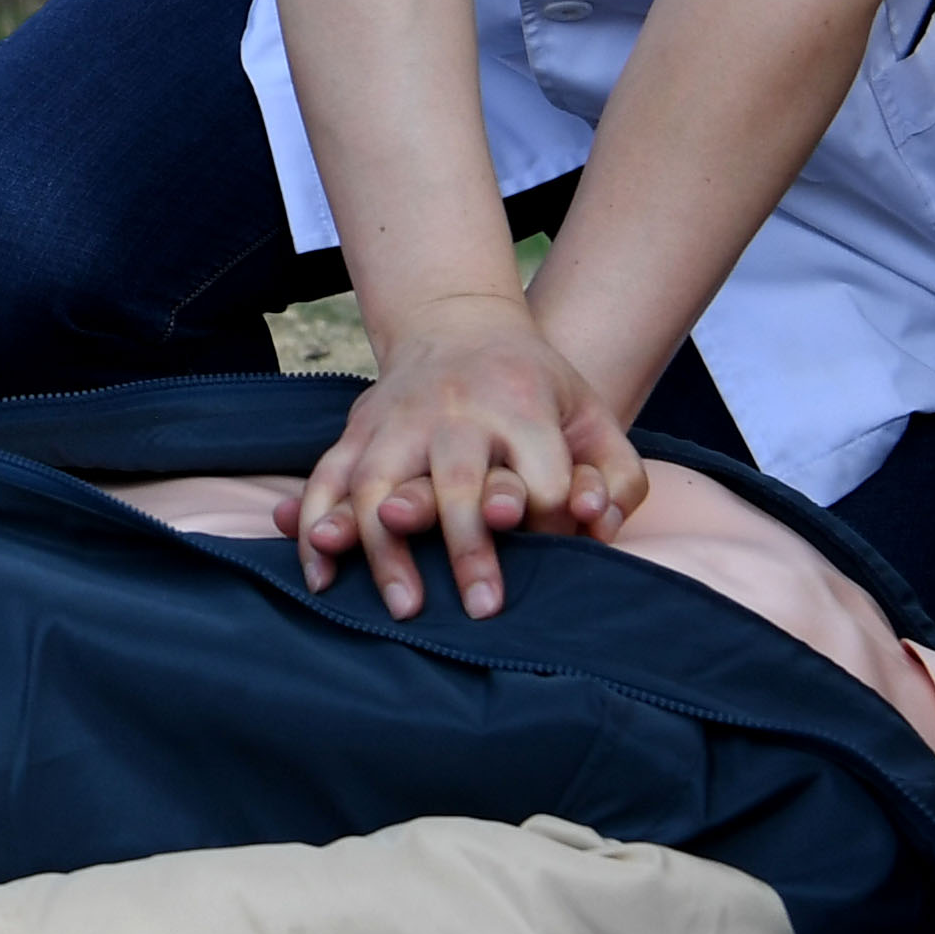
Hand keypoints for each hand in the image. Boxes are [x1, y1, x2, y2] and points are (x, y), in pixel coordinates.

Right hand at [287, 295, 640, 619]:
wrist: (457, 323)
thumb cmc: (535, 387)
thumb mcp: (591, 412)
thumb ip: (618, 474)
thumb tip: (598, 524)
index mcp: (519, 403)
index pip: (540, 476)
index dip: (551, 518)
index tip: (554, 547)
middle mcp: (453, 409)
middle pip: (457, 481)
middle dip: (468, 546)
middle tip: (484, 610)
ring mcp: (396, 419)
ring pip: (378, 484)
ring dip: (386, 549)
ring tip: (407, 608)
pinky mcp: (356, 429)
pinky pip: (324, 479)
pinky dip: (317, 527)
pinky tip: (324, 577)